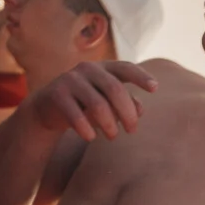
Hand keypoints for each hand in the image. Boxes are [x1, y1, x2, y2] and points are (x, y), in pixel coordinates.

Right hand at [27, 60, 157, 141]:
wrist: (49, 107)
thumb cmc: (85, 104)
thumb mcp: (107, 102)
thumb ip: (125, 103)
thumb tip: (140, 110)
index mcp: (103, 68)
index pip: (125, 68)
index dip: (140, 77)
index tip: (155, 89)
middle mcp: (88, 69)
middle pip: (115, 89)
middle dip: (127, 113)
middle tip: (132, 131)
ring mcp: (71, 79)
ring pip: (98, 104)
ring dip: (109, 124)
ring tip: (112, 137)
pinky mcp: (57, 93)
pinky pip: (76, 115)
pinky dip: (86, 129)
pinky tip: (91, 137)